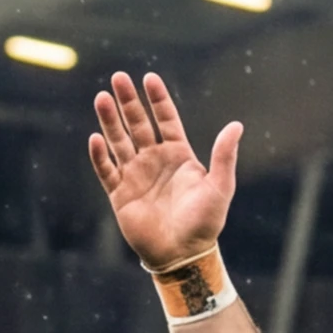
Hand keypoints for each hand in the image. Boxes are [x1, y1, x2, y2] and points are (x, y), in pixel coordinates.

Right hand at [87, 71, 241, 271]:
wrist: (183, 254)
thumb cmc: (205, 222)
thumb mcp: (220, 187)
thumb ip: (224, 156)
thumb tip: (237, 125)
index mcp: (179, 155)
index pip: (166, 119)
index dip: (158, 99)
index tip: (149, 78)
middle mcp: (155, 161)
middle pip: (138, 124)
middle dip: (128, 101)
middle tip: (118, 77)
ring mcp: (136, 175)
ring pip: (119, 141)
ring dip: (110, 120)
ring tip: (102, 97)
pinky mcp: (120, 194)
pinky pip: (106, 170)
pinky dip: (100, 155)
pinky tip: (96, 138)